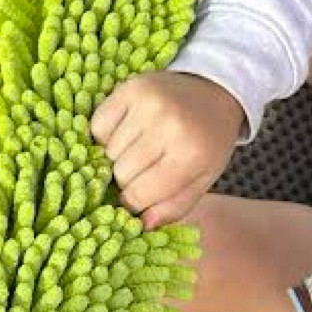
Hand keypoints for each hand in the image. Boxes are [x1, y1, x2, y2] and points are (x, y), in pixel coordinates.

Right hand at [91, 72, 245, 229]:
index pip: (139, 194)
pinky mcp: (130, 88)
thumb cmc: (207, 142)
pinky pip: (98, 125)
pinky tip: (125, 133)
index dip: (133, 202)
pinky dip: (105, 135)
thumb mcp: (201, 180)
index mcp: (191, 154)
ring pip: (107, 151)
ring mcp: (148, 103)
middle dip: (127, 179)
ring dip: (116, 156)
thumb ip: (174, 207)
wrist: (213, 91)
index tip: (138, 198)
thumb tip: (142, 224)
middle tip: (142, 170)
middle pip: (121, 173)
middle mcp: (169, 125)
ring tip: (137, 149)